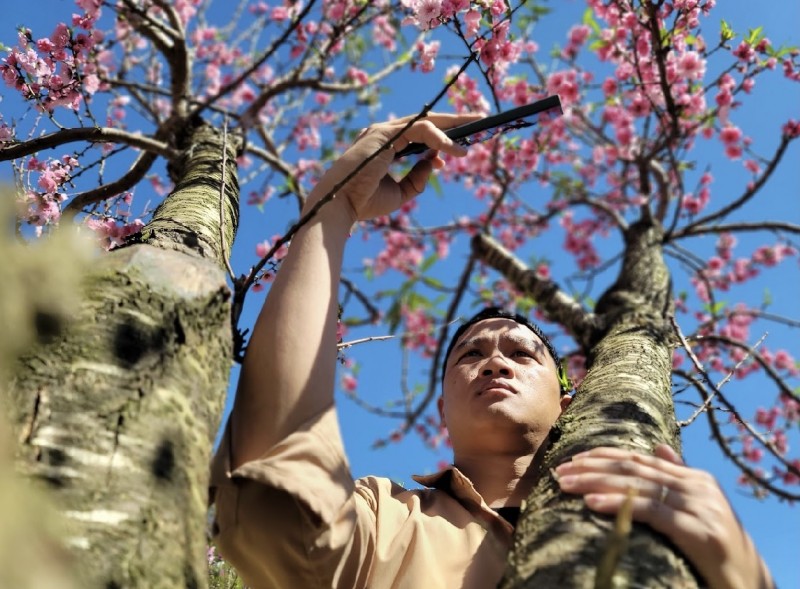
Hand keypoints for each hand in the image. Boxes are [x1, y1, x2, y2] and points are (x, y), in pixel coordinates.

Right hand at [308, 113, 479, 221]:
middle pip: (427, 121)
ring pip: (427, 121)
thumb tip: (437, 161)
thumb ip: (418, 177)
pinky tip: (455, 150)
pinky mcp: (385, 134)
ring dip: (453, 128)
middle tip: (481, 121)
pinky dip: (441, 139)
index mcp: (386, 144)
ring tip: (475, 138)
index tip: (459, 151)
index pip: (420, 133)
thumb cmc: (364, 201)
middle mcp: (385, 133)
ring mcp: (384, 130)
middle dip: (455, 121)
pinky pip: (421, 129)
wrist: (340, 206)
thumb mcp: (400, 192)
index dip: (443, 140)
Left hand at [555, 445, 773, 588]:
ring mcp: (698, 506)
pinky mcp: (697, 530)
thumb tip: (659, 449)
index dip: (602, 457)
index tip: (571, 460)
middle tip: (559, 472)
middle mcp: (696, 486)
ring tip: (566, 484)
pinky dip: (618, 504)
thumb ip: (679, 479)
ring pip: (636, 485)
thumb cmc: (716, 548)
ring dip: (595, 482)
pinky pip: (649, 511)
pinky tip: (592, 502)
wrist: (748, 582)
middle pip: (632, 468)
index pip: (639, 459)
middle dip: (591, 468)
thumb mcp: (699, 509)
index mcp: (694, 478)